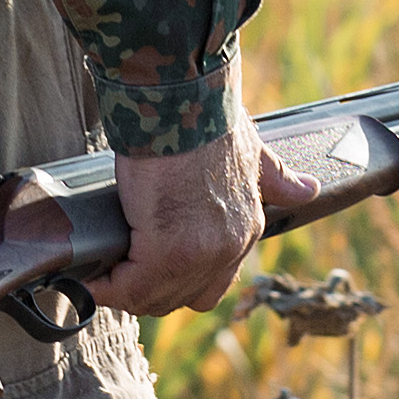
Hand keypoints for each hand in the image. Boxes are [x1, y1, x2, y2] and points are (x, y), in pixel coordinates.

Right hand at [88, 114, 260, 316]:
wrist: (184, 102)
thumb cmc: (207, 119)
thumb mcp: (253, 152)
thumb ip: (276, 178)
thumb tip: (309, 189)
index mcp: (247, 229)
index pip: (212, 282)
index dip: (174, 279)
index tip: (143, 267)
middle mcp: (229, 248)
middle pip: (183, 297)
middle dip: (147, 289)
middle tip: (116, 271)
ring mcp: (200, 254)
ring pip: (155, 297)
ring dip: (123, 290)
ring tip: (100, 273)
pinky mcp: (166, 250)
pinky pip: (132, 288)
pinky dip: (108, 286)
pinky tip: (90, 277)